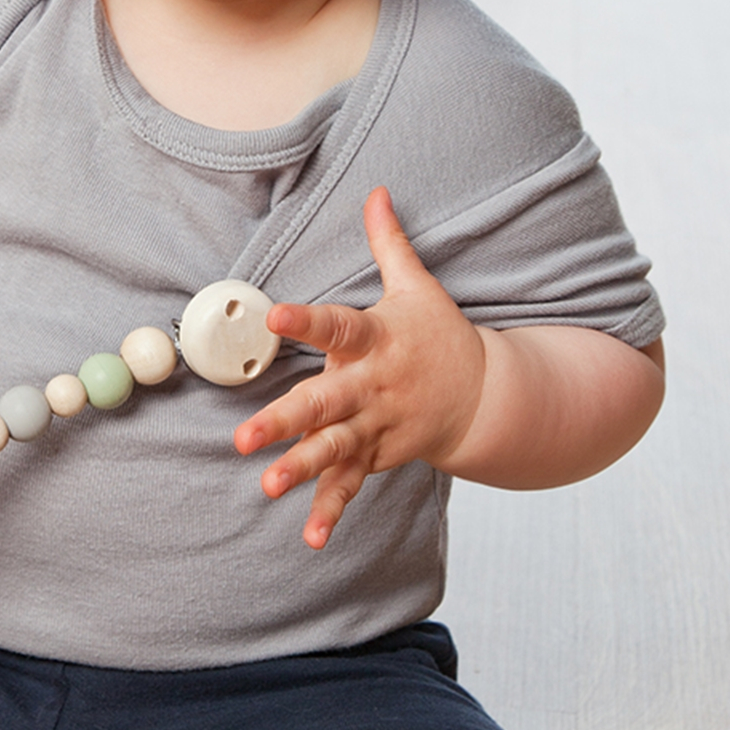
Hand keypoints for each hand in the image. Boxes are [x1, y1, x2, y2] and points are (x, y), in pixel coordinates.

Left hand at [234, 187, 485, 548]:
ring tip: (266, 485)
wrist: (486, 396)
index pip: (338, 325)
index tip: (274, 316)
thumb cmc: (438, 335)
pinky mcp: (379, 455)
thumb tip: (375, 191)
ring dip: (301, 468)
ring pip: (334, 449)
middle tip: (243, 436)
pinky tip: (310, 537)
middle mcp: (374, 386)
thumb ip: (388, 244)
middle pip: (325, 403)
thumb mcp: (419, 286)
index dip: (306, 321)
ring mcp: (377, 426)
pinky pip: (352, 485)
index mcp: (377, 340)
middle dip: (285, 420)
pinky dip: (332, 512)